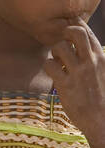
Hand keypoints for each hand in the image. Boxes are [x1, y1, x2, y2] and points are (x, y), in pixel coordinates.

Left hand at [43, 22, 104, 147]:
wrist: (102, 121)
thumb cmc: (102, 98)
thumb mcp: (104, 74)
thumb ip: (96, 60)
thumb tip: (88, 47)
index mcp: (101, 58)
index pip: (88, 32)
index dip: (76, 26)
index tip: (69, 29)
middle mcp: (91, 62)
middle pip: (76, 32)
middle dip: (65, 32)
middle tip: (62, 42)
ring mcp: (78, 73)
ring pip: (60, 47)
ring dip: (54, 52)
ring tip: (58, 61)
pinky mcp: (66, 85)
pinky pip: (50, 65)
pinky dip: (49, 67)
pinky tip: (54, 74)